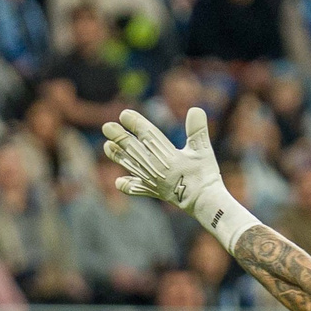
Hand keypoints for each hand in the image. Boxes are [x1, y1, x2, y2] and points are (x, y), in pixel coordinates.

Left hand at [103, 107, 220, 217]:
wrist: (204, 202)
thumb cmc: (204, 174)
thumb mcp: (203, 150)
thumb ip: (198, 129)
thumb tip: (195, 109)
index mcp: (166, 154)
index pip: (147, 134)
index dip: (135, 123)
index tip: (124, 114)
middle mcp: (155, 166)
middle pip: (132, 148)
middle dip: (118, 137)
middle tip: (106, 127)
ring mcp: (152, 180)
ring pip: (130, 165)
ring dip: (117, 155)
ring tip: (107, 146)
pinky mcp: (153, 191)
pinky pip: (136, 189)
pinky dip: (127, 185)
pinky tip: (119, 181)